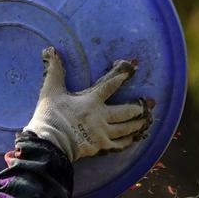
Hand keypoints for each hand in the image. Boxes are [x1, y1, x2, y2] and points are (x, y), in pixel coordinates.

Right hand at [25, 47, 154, 161]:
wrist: (50, 143)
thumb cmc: (50, 116)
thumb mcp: (50, 91)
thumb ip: (54, 71)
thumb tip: (50, 50)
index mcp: (91, 101)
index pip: (110, 86)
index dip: (121, 78)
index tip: (132, 70)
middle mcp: (101, 116)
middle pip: (125, 111)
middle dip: (138, 108)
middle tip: (149, 104)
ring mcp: (103, 133)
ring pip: (126, 128)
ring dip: (137, 123)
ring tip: (145, 120)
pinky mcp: (101, 147)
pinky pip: (119, 145)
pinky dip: (127, 142)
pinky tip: (133, 139)